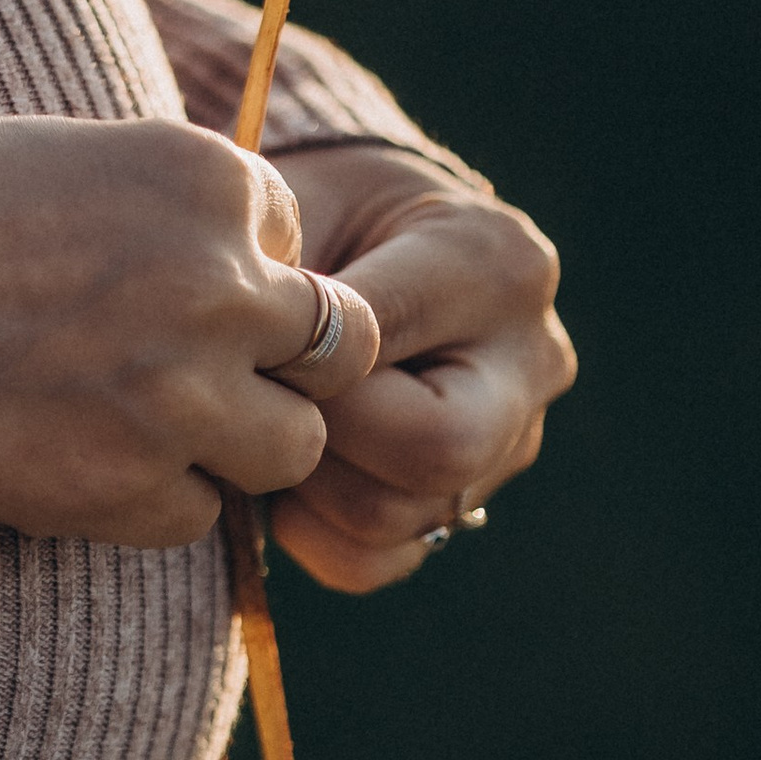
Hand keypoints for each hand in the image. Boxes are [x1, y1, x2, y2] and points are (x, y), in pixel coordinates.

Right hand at [0, 118, 380, 546]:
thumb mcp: (75, 161)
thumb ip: (173, 213)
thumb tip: (242, 267)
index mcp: (210, 182)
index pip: (293, 241)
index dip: (239, 274)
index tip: (165, 288)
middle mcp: (222, 285)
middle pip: (334, 349)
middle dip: (279, 367)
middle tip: (198, 374)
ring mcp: (186, 393)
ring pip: (292, 446)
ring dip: (237, 445)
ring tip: (149, 429)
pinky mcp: (134, 483)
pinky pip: (198, 514)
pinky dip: (155, 499)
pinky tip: (82, 462)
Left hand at [264, 145, 575, 591]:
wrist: (360, 233)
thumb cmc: (320, 204)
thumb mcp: (301, 198)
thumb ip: (275, 265)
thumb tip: (231, 355)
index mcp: (497, 262)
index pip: (384, 346)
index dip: (292, 360)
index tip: (234, 344)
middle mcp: (530, 357)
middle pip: (435, 452)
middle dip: (323, 436)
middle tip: (263, 399)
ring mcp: (512, 438)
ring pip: (400, 516)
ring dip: (307, 484)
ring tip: (269, 422)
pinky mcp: (468, 502)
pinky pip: (384, 560)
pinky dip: (315, 535)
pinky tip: (285, 481)